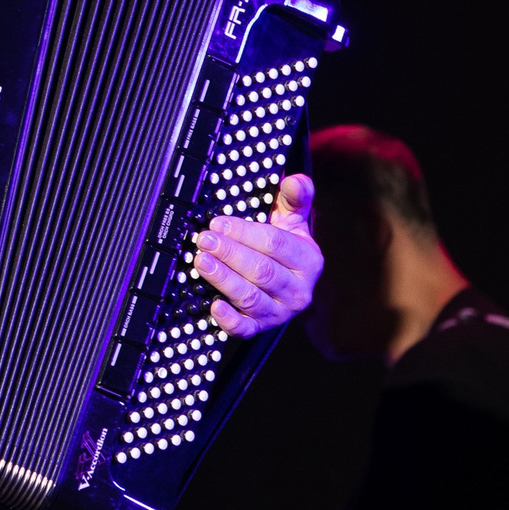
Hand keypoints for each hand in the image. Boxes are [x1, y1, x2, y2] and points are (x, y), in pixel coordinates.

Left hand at [192, 172, 322, 336]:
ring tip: (200, 261)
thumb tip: (297, 180)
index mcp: (308, 260)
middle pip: (261, 271)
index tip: (219, 223)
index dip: (244, 233)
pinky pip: (244, 328)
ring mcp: (279, 312)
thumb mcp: (292, 221)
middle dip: (229, 253)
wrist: (287, 284)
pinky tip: (213, 305)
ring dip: (223, 279)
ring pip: (250, 297)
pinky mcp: (260, 328)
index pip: (275, 244)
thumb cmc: (285, 248)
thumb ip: (294, 198)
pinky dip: (228, 319)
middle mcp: (297, 290)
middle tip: (204, 240)